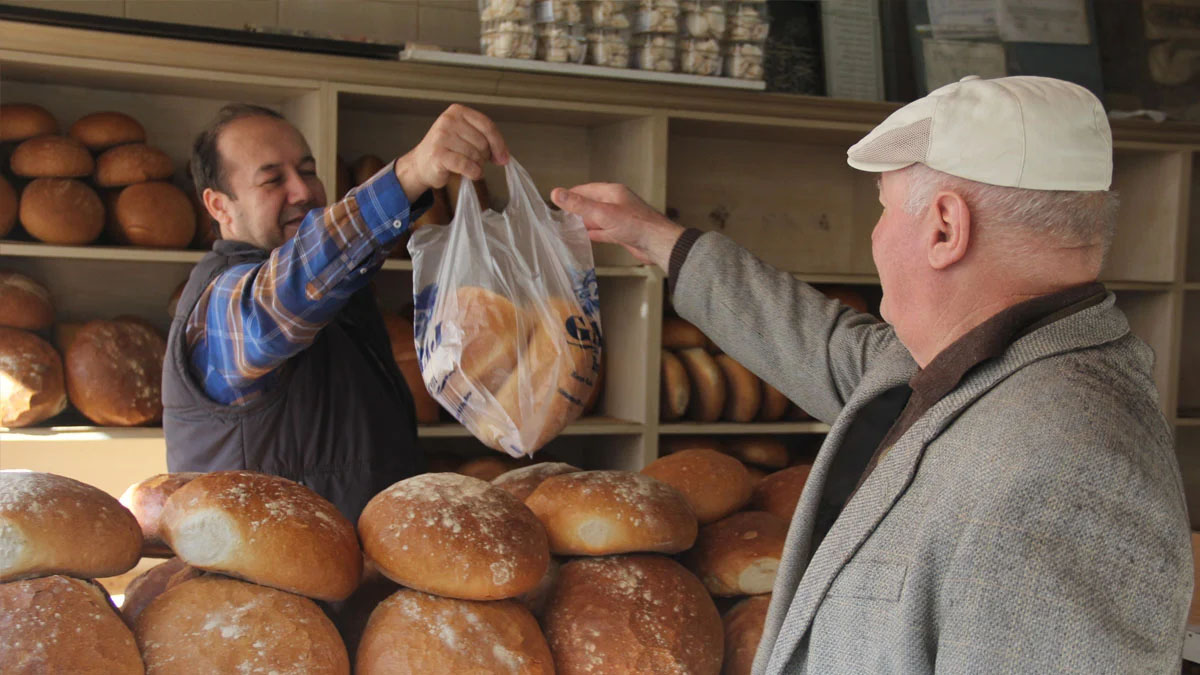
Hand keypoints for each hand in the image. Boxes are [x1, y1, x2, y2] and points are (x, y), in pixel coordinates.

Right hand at [394, 104, 508, 201]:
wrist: (421, 164)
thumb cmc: (448, 150)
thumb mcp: (466, 136)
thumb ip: (485, 139)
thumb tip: (503, 156)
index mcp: (457, 111)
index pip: (487, 125)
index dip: (499, 144)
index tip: (503, 158)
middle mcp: (448, 120)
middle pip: (482, 142)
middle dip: (484, 157)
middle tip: (475, 161)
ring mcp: (441, 136)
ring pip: (475, 155)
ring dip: (477, 166)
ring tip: (467, 166)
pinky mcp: (438, 154)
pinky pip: (466, 165)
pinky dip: (473, 172)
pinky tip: (470, 173)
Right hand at [551, 183, 684, 270]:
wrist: (658, 244)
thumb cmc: (636, 225)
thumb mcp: (602, 213)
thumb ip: (579, 205)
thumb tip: (557, 193)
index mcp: (612, 193)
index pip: (586, 189)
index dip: (571, 195)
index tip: (557, 200)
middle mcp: (616, 203)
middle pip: (591, 204)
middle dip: (577, 210)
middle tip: (560, 216)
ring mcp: (619, 219)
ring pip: (597, 219)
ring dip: (584, 223)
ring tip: (568, 228)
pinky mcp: (622, 233)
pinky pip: (604, 231)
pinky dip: (594, 234)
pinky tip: (586, 237)